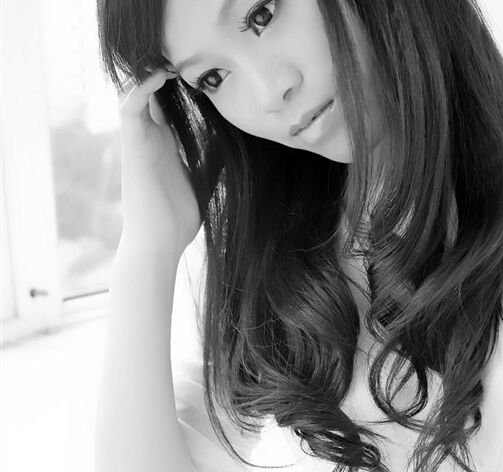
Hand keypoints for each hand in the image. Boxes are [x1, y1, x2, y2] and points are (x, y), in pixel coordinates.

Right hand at [117, 69, 201, 254]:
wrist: (159, 242)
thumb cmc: (178, 218)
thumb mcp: (202, 181)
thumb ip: (212, 161)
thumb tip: (232, 147)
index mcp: (165, 146)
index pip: (168, 107)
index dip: (181, 87)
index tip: (203, 73)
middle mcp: (151, 139)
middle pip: (153, 94)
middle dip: (166, 74)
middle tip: (190, 58)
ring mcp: (140, 141)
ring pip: (137, 93)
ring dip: (152, 74)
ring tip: (175, 58)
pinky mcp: (132, 147)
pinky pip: (130, 107)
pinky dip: (141, 88)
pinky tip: (161, 75)